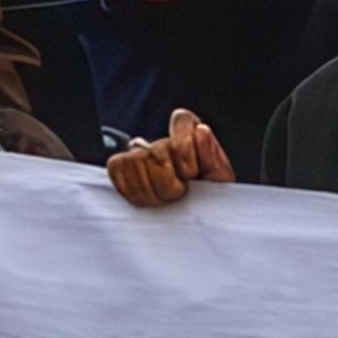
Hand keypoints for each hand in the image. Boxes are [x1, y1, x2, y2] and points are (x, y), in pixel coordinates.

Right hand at [108, 107, 235, 206]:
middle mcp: (163, 141)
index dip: (185, 150)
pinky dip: (132, 189)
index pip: (181, 119)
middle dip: (169, 183)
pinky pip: (117, 168)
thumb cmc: (206, 198)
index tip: (192, 174)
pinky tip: (146, 199)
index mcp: (190, 135)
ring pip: (136, 160)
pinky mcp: (119, 165)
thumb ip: (214, 158)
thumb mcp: (219, 182)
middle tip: (178, 194)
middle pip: (157, 149)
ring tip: (163, 199)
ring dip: (151, 191)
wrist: (186, 218)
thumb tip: (201, 131)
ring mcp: (138, 151)